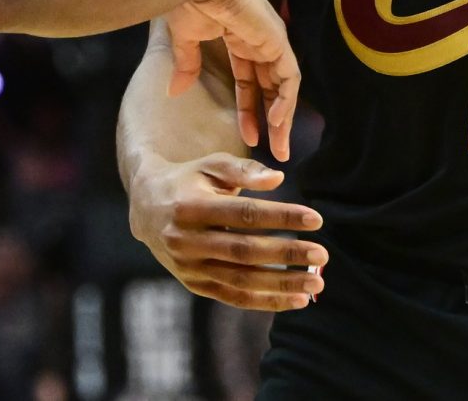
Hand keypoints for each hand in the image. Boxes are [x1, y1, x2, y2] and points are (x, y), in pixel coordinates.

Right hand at [129, 153, 326, 311]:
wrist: (146, 208)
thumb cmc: (188, 180)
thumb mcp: (210, 165)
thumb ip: (243, 169)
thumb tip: (278, 179)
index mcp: (190, 206)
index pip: (243, 215)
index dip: (280, 216)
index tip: (315, 219)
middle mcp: (186, 240)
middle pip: (244, 251)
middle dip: (287, 254)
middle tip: (322, 255)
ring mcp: (188, 267)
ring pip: (241, 280)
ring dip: (282, 285)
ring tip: (315, 283)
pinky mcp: (194, 285)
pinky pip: (234, 298)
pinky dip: (267, 302)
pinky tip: (297, 300)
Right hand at [162, 0, 300, 160]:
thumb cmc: (190, 1)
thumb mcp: (186, 40)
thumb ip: (186, 64)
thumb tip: (174, 91)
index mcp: (241, 39)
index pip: (251, 82)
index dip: (249, 110)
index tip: (247, 137)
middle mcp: (261, 42)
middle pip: (272, 89)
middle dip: (273, 121)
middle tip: (275, 152)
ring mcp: (272, 41)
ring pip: (285, 87)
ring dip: (283, 119)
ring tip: (279, 147)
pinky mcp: (277, 41)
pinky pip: (289, 77)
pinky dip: (285, 100)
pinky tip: (276, 121)